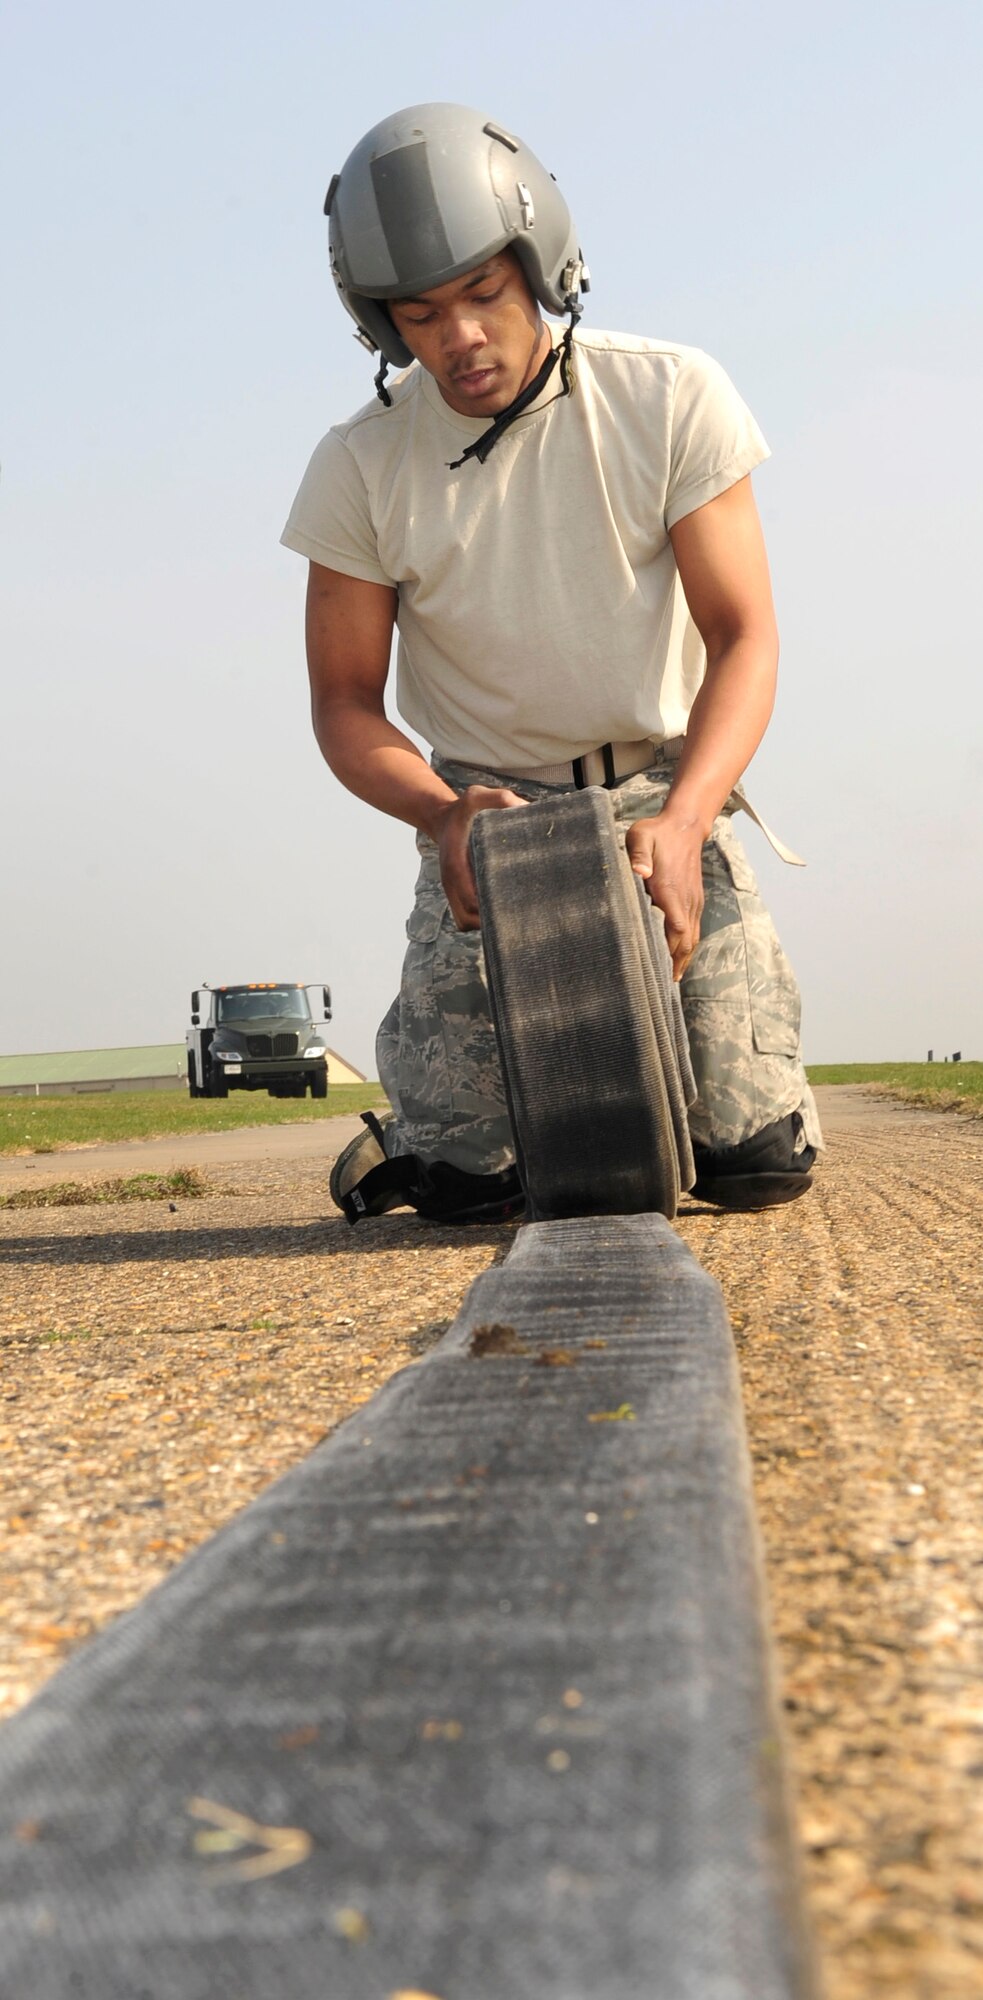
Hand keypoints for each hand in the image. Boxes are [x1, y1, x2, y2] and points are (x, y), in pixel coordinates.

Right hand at [431, 785, 525, 928]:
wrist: (442, 819)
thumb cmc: (464, 810)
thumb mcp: (477, 796)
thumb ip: (499, 798)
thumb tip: (524, 810)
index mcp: (456, 863)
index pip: (470, 899)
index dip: (490, 908)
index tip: (513, 905)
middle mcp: (451, 882)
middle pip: (469, 918)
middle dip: (493, 921)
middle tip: (521, 916)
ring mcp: (452, 891)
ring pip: (466, 922)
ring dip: (486, 924)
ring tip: (513, 916)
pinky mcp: (456, 895)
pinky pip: (465, 919)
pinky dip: (480, 922)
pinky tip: (500, 912)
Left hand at [625, 812, 704, 979]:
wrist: (684, 826)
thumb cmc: (657, 833)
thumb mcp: (641, 837)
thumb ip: (639, 855)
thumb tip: (639, 873)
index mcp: (671, 889)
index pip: (676, 928)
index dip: (669, 951)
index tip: (658, 970)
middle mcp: (686, 900)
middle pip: (685, 940)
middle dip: (674, 963)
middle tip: (660, 986)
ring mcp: (693, 902)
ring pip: (692, 939)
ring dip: (682, 959)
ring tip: (670, 980)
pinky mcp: (695, 901)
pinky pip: (694, 931)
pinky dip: (688, 949)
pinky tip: (678, 961)